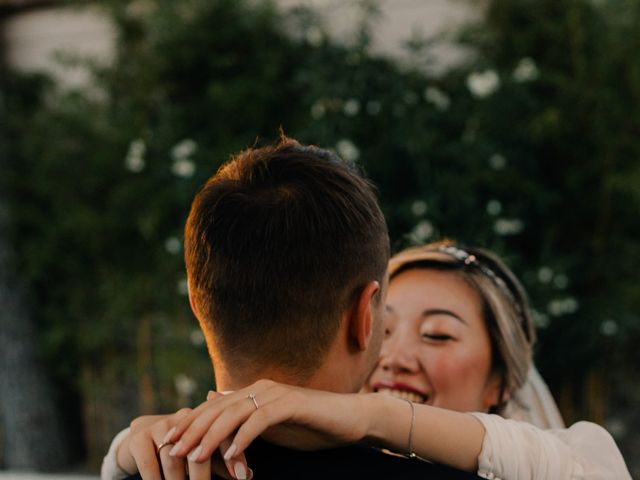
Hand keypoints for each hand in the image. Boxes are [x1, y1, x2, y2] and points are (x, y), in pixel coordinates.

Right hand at [116, 399, 250, 479]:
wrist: (138, 442)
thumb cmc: (178, 452)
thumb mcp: (200, 453)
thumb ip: (220, 462)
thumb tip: (246, 475)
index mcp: (202, 418)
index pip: (222, 434)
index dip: (233, 455)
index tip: (242, 476)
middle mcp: (183, 417)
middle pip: (198, 449)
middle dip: (203, 477)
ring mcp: (160, 425)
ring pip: (173, 460)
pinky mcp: (139, 437)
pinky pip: (150, 464)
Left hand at [165, 379, 370, 463]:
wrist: (347, 419)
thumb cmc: (309, 425)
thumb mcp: (270, 425)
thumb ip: (243, 418)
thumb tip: (213, 400)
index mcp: (252, 393)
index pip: (213, 408)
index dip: (189, 423)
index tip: (167, 442)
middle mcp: (260, 388)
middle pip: (217, 409)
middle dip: (191, 430)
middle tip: (171, 450)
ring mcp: (275, 394)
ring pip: (234, 414)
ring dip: (212, 436)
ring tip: (194, 456)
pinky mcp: (291, 404)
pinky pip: (261, 420)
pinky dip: (245, 437)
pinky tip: (232, 454)